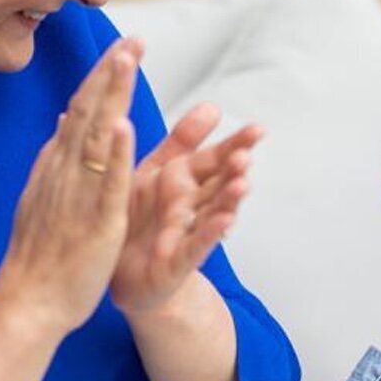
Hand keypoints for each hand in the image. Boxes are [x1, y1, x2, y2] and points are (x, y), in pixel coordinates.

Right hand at [0, 38, 140, 336]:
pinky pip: (106, 182)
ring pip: (97, 136)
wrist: (26, 302)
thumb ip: (56, 158)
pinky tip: (124, 124)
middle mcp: (64, 173)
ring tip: (128, 61)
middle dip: (111, 74)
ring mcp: (78, 195)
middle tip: (133, 40)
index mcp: (57, 167)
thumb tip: (65, 118)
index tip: (122, 48)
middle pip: (88, 113)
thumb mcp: (45, 195)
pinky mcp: (95, 222)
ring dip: (113, 96)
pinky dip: (114, 153)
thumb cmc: (40, 255)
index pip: (81, 112)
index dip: (103, 79)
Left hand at [110, 103, 262, 316]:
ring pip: (214, 213)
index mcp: (183, 182)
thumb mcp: (155, 170)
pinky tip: (225, 221)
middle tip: (246, 155)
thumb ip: (183, 140)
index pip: (216, 159)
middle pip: (219, 185)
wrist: (122, 274)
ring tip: (242, 184)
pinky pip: (196, 246)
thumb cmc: (140, 221)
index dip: (236, 145)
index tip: (258, 130)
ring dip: (229, 200)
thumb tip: (213, 106)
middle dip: (234, 171)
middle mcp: (191, 206)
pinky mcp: (177, 262)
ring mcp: (187, 233)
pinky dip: (210, 233)